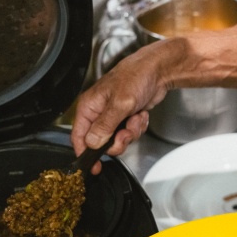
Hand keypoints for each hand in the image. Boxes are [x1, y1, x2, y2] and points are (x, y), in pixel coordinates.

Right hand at [71, 43, 168, 171]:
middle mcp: (98, 112)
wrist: (158, 70)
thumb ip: (105, 126)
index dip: (85, 153)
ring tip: (136, 117)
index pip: (79, 136)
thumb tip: (92, 143)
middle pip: (101, 142)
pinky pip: (130, 133)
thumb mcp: (120, 104)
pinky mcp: (126, 116)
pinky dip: (138, 126)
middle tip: (126, 132)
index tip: (94, 166)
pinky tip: (141, 114)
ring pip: (118, 139)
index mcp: (89, 107)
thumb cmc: (136, 77)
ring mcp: (113, 115)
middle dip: (117, 141)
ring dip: (131, 132)